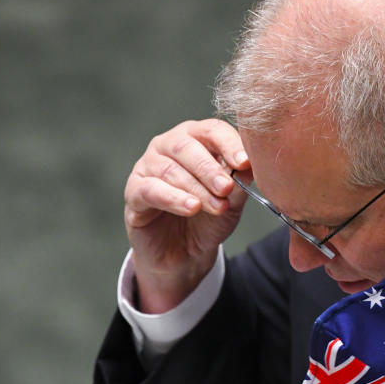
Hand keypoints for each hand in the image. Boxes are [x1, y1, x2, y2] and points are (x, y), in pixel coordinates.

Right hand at [123, 118, 248, 312]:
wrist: (186, 253)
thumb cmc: (208, 219)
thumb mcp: (231, 201)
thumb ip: (239, 182)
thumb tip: (250, 164)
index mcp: (196, 139)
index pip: (211, 130)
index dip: (228, 143)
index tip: (244, 163)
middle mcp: (169, 146)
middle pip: (187, 145)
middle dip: (210, 168)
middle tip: (225, 188)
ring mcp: (148, 166)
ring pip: (170, 169)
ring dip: (197, 189)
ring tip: (216, 206)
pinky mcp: (134, 191)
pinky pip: (151, 190)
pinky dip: (174, 198)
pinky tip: (191, 207)